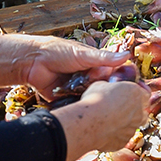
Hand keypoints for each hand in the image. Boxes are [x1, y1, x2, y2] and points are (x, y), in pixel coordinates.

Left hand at [14, 37, 133, 99]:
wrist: (32, 62)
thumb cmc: (58, 52)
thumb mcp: (83, 54)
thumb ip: (105, 58)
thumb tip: (127, 55)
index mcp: (96, 65)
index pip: (115, 74)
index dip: (121, 80)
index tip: (125, 85)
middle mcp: (90, 78)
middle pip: (105, 88)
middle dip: (106, 91)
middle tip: (106, 93)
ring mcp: (80, 89)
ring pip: (93, 98)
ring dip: (93, 99)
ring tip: (95, 101)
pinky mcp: (69, 100)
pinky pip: (78, 105)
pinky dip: (81, 106)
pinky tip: (85, 109)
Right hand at [57, 78, 149, 160]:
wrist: (88, 123)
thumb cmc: (94, 101)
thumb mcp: (101, 86)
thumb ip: (111, 89)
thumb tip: (108, 90)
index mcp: (136, 94)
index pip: (145, 94)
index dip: (137, 95)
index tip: (129, 95)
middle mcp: (139, 112)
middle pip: (142, 112)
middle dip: (134, 112)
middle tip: (120, 110)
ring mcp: (133, 128)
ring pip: (132, 127)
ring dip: (124, 125)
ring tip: (108, 122)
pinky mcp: (124, 141)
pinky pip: (121, 138)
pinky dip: (115, 136)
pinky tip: (103, 132)